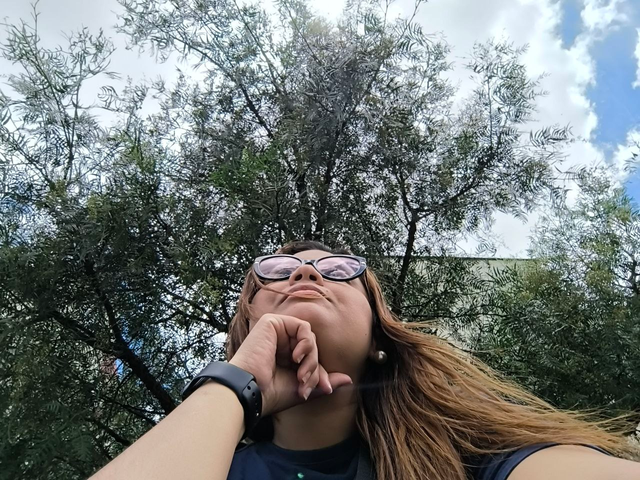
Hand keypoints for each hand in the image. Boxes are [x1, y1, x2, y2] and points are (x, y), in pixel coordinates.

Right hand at [228, 314, 352, 416]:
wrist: (250, 391)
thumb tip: (348, 380)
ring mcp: (276, 332)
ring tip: (300, 374)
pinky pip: (303, 327)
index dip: (320, 373)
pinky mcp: (272, 322)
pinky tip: (296, 357)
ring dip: (311, 358)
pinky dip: (306, 343)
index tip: (323, 388)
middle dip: (315, 368)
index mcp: (284, 358)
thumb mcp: (302, 389)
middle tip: (306, 383)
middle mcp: (280, 343)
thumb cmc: (270, 394)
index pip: (312, 359)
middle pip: (313, 348)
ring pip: (310, 338)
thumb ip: (322, 381)